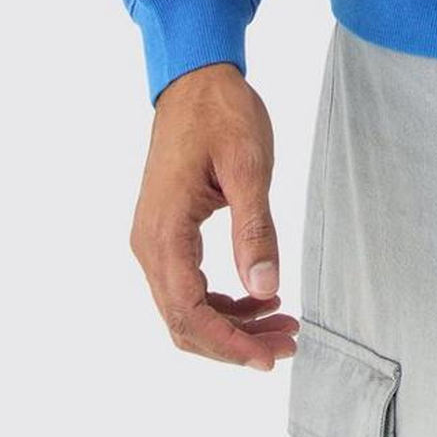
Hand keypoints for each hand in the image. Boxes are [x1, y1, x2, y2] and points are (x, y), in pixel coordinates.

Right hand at [130, 62, 298, 370]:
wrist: (194, 80)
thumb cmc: (220, 114)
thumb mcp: (248, 166)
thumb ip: (255, 229)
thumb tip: (265, 288)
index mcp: (165, 229)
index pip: (188, 310)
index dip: (229, 343)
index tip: (269, 356)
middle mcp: (149, 242)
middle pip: (183, 320)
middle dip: (234, 341)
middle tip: (287, 341)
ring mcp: (153, 237)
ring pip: (184, 307)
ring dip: (230, 325)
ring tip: (281, 323)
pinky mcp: (165, 230)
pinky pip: (187, 284)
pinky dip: (221, 302)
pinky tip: (257, 295)